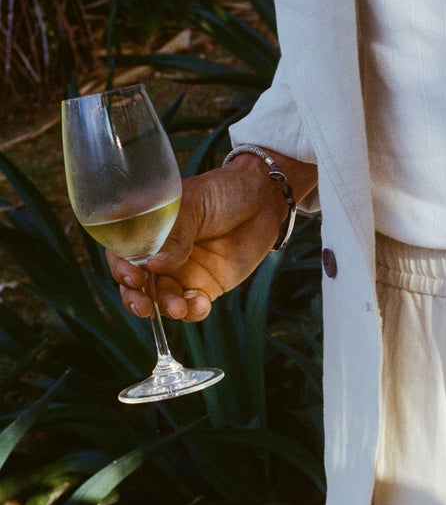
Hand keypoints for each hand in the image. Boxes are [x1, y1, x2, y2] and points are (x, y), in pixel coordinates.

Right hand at [107, 152, 316, 321]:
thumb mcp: (195, 205)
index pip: (123, 253)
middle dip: (136, 299)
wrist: (264, 200)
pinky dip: (193, 312)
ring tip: (177, 308)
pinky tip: (200, 306)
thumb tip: (154, 265)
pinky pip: (192, 307)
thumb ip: (175, 235)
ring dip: (166, 308)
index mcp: (149, 230)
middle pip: (137, 284)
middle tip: (144, 307)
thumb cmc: (224, 192)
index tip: (132, 278)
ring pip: (162, 299)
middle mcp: (160, 254)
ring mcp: (182, 272)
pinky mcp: (205, 287)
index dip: (122, 268)